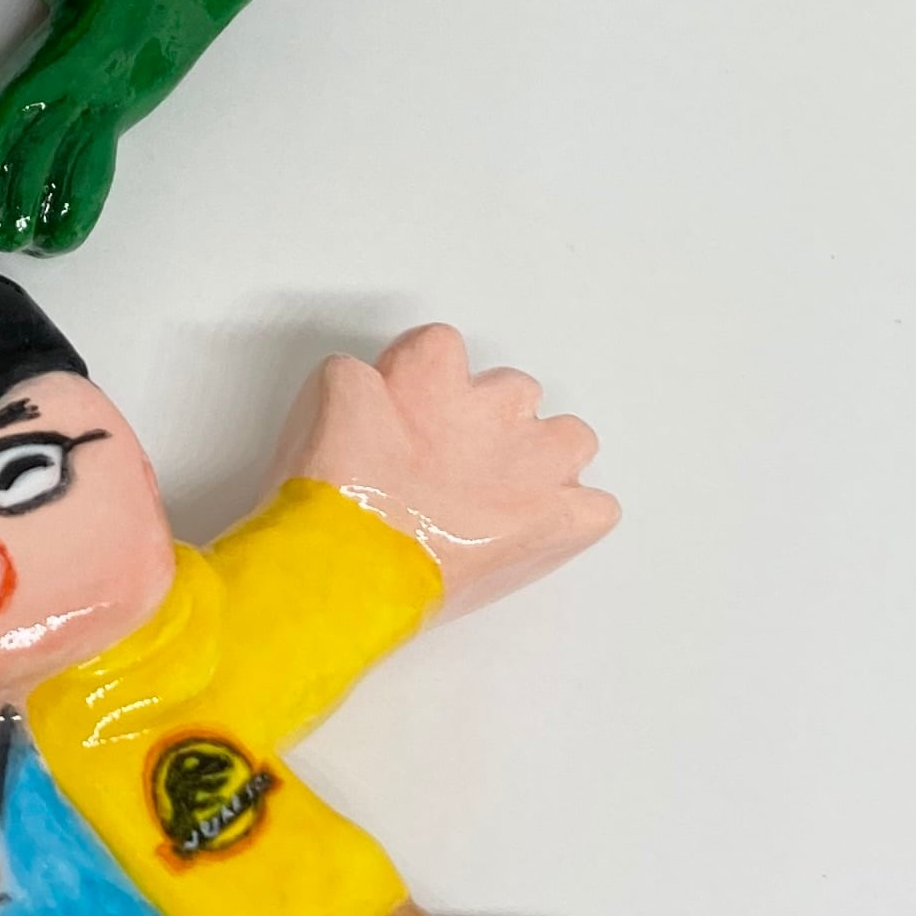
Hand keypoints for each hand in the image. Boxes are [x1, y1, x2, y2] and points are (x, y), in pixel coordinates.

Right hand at [263, 324, 617, 619]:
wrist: (353, 567)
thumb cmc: (329, 498)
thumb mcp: (320, 406)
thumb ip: (356, 384)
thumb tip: (370, 394)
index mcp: (436, 373)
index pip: (439, 348)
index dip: (421, 384)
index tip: (402, 419)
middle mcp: (496, 407)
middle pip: (514, 391)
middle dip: (488, 424)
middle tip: (446, 470)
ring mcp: (537, 465)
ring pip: (570, 439)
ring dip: (543, 464)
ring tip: (500, 504)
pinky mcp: (562, 521)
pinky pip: (594, 510)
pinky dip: (569, 522)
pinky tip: (531, 538)